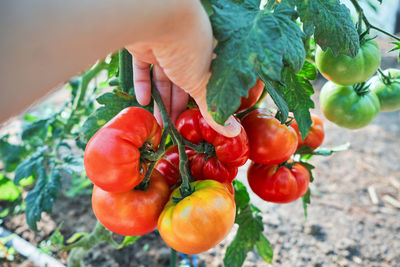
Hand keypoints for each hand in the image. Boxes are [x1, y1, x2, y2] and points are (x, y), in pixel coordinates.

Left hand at [126, 2, 240, 136]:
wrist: (159, 19)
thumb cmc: (190, 49)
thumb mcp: (204, 85)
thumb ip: (213, 109)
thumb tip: (233, 133)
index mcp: (206, 58)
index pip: (205, 85)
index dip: (200, 104)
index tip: (195, 122)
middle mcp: (187, 52)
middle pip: (182, 85)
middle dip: (178, 108)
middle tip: (175, 129)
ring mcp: (165, 48)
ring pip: (162, 79)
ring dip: (161, 102)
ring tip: (159, 124)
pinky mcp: (144, 46)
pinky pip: (143, 68)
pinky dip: (143, 84)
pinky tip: (144, 102)